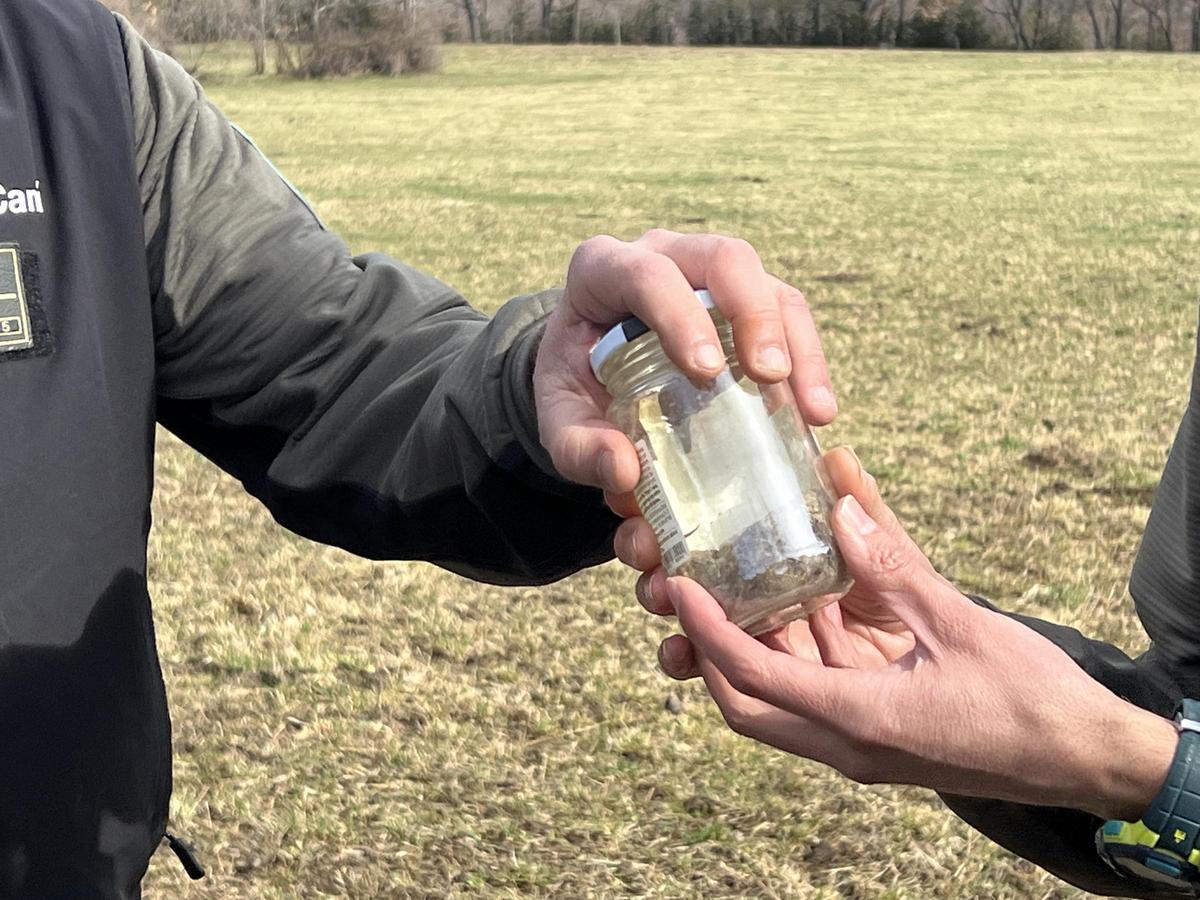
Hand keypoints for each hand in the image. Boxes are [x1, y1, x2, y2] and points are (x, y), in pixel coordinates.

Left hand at [533, 229, 835, 494]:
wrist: (588, 371)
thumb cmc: (574, 386)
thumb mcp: (559, 420)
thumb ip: (579, 448)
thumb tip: (626, 472)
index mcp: (603, 272)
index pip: (646, 274)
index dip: (679, 314)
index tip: (705, 370)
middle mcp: (665, 256)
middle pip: (724, 259)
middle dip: (754, 314)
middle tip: (769, 376)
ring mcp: (711, 273)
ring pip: (769, 285)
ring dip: (797, 344)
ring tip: (811, 409)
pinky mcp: (748, 300)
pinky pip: (788, 316)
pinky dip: (807, 362)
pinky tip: (814, 413)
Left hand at [652, 449, 1176, 821]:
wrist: (1087, 759)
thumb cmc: (1032, 701)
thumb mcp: (958, 623)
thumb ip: (895, 566)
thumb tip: (842, 504)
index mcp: (859, 721)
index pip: (753, 679)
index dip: (708, 632)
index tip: (679, 589)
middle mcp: (849, 741)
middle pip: (749, 702)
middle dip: (711, 652)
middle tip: (694, 595)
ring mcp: (863, 741)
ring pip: (782, 697)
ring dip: (760, 645)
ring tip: (741, 582)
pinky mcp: (881, 729)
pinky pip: (824, 688)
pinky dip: (809, 646)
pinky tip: (812, 594)